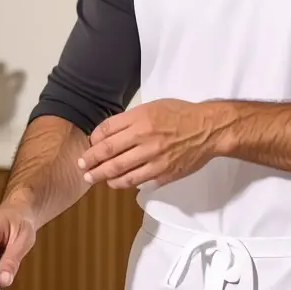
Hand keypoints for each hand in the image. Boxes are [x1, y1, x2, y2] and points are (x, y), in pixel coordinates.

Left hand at [79, 98, 228, 188]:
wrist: (209, 129)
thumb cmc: (181, 114)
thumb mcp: (153, 106)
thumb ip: (131, 119)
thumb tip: (109, 134)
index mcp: (140, 118)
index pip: (107, 130)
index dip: (93, 140)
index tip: (89, 146)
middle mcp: (144, 138)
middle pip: (107, 153)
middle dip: (90, 161)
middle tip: (81, 166)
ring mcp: (154, 158)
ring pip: (119, 171)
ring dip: (102, 176)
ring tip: (93, 178)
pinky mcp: (163, 173)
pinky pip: (137, 181)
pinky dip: (123, 183)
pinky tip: (116, 182)